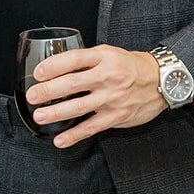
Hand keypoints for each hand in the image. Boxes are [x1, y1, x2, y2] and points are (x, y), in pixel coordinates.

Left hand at [26, 45, 166, 147]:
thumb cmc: (131, 66)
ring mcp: (112, 98)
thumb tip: (57, 67)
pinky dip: (74, 135)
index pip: (75, 59)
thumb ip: (87, 60)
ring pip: (79, 107)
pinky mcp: (116, 117)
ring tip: (40, 116)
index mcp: (104, 57)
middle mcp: (108, 76)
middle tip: (32, 95)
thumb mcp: (110, 53)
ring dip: (56, 113)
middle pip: (73, 83)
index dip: (54, 65)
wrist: (161, 81)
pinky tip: (60, 140)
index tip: (38, 73)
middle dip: (49, 91)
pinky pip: (91, 127)